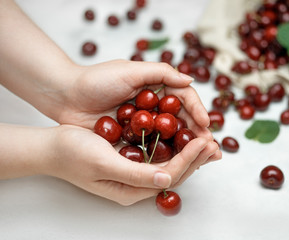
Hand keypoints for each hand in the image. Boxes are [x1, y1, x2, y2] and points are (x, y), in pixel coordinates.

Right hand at [48, 125, 218, 205]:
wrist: (52, 147)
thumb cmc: (73, 153)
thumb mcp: (103, 163)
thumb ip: (135, 174)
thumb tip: (167, 181)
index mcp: (131, 189)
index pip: (170, 175)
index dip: (190, 158)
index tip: (204, 141)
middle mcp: (136, 185)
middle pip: (175, 173)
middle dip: (196, 157)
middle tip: (214, 142)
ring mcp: (134, 174)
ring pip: (170, 164)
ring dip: (189, 152)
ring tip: (206, 139)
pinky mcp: (131, 161)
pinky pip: (160, 156)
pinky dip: (175, 146)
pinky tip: (183, 136)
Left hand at [58, 59, 220, 164]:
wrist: (65, 97)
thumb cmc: (96, 80)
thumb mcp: (129, 71)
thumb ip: (161, 73)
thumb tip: (191, 81)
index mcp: (156, 89)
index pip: (184, 100)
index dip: (197, 111)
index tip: (204, 124)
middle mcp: (154, 108)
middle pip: (182, 121)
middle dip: (197, 133)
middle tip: (209, 147)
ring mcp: (144, 126)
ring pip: (170, 137)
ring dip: (186, 147)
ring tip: (201, 157)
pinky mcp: (132, 140)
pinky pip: (153, 149)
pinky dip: (166, 156)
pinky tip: (177, 163)